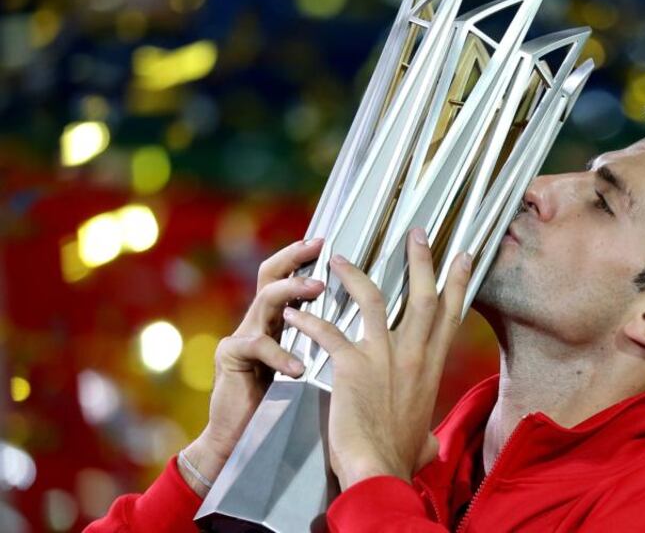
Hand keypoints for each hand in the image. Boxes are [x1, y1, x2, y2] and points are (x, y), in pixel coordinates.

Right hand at [180, 238, 325, 495]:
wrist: (244, 443)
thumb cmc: (287, 406)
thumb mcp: (311, 367)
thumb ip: (328, 344)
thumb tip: (374, 327)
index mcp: (281, 322)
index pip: (290, 277)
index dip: (304, 257)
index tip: (329, 241)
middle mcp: (260, 322)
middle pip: (271, 275)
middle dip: (294, 257)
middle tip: (319, 248)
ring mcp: (243, 336)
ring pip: (265, 300)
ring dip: (292, 292)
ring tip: (317, 290)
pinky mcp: (231, 358)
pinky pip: (257, 346)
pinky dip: (281, 354)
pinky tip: (299, 367)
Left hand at [283, 227, 471, 489]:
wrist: (378, 472)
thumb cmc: (397, 460)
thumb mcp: (422, 439)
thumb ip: (426, 434)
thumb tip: (430, 444)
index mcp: (431, 368)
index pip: (450, 314)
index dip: (457, 281)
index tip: (462, 255)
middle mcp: (413, 355)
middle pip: (423, 295)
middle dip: (421, 260)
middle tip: (416, 233)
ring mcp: (383, 357)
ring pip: (374, 299)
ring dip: (357, 274)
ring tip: (340, 257)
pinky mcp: (351, 366)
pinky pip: (328, 330)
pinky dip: (309, 319)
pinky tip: (293, 312)